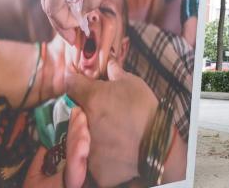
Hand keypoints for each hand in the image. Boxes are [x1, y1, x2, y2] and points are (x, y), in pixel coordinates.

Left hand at [65, 59, 157, 186]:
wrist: (157, 145)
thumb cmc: (146, 110)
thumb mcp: (134, 84)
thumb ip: (116, 72)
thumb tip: (109, 61)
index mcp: (91, 98)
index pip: (70, 83)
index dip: (75, 80)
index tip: (78, 80)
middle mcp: (83, 122)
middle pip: (76, 112)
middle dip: (86, 109)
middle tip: (106, 112)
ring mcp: (86, 147)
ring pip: (82, 136)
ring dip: (93, 132)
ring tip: (113, 132)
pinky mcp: (93, 166)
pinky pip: (91, 158)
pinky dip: (101, 154)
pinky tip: (116, 149)